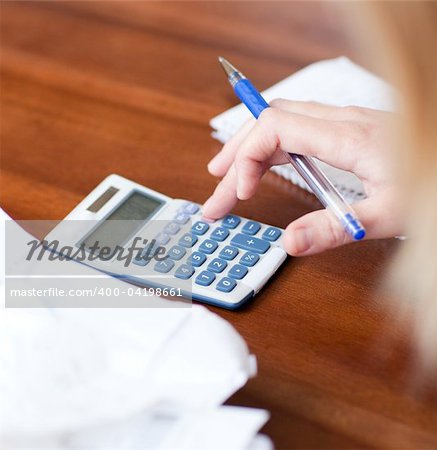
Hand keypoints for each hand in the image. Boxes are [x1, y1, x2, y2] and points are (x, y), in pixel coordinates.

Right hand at [202, 99, 402, 255]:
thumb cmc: (434, 184)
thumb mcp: (388, 216)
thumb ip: (334, 229)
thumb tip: (287, 243)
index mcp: (348, 136)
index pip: (275, 127)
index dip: (248, 158)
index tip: (243, 195)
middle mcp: (341, 122)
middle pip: (270, 123)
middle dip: (237, 156)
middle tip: (216, 191)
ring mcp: (344, 123)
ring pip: (281, 123)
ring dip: (250, 150)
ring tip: (226, 177)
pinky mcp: (347, 131)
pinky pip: (297, 129)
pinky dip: (272, 147)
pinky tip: (265, 165)